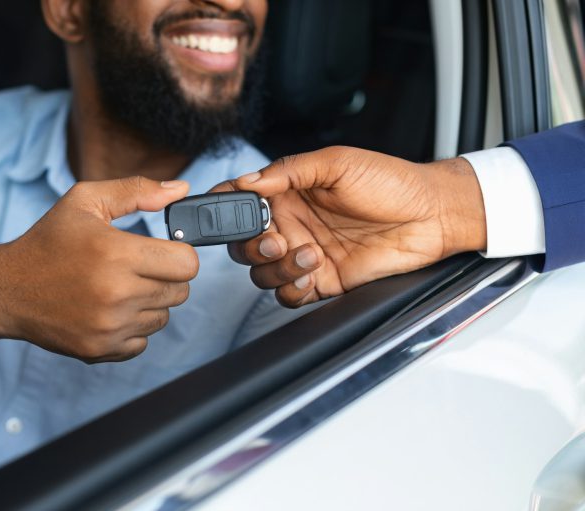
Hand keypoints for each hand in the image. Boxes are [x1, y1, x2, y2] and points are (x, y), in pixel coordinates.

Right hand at [0, 176, 198, 362]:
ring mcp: (109, 326)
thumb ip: (137, 190)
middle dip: (164, 277)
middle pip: (180, 291)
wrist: (5, 290)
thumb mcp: (86, 201)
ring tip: (118, 287)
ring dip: (149, 303)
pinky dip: (132, 327)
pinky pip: (143, 341)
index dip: (178, 254)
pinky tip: (109, 310)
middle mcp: (116, 294)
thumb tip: (181, 190)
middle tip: (135, 268)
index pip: (187, 264)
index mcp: (117, 253)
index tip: (160, 251)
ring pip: (164, 317)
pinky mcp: (101, 349)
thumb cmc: (48, 242)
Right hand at [212, 146, 486, 306]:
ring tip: (308, 254)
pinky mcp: (323, 281)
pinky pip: (289, 295)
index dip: (225, 208)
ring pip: (262, 273)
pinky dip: (291, 290)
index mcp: (289, 192)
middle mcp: (292, 224)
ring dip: (276, 268)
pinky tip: (310, 274)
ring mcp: (305, 254)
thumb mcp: (337, 163)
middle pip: (243, 244)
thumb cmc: (391, 182)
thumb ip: (289, 171)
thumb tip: (249, 181)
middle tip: (276, 239)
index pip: (241, 200)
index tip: (225, 213)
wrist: (432, 216)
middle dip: (251, 246)